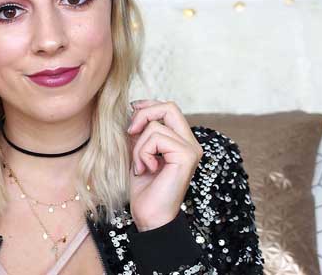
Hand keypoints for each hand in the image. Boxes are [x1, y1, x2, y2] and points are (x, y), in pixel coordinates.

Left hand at [127, 99, 202, 230]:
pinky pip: (156, 138)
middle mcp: (191, 143)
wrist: (149, 215)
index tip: (132, 111)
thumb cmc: (143, 188)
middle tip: (129, 133)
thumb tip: (135, 108)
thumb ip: (140, 132)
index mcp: (182, 141)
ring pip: (155, 126)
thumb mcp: (138, 152)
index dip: (148, 106)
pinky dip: (143, 153)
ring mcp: (191, 149)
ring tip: (140, 166)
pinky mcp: (187, 156)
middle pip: (169, 107)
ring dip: (138, 146)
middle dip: (143, 115)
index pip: (169, 108)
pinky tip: (146, 170)